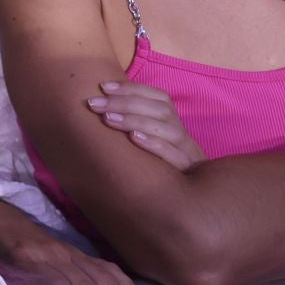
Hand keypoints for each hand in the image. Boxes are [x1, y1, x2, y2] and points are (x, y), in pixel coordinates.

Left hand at [86, 80, 205, 170]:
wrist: (190, 197)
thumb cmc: (160, 165)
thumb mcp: (150, 140)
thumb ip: (133, 123)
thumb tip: (100, 104)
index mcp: (173, 123)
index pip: (159, 97)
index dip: (132, 89)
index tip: (103, 87)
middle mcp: (182, 134)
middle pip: (162, 110)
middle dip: (125, 103)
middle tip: (95, 104)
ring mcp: (188, 153)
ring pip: (170, 130)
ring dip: (136, 121)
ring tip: (108, 119)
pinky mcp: (187, 172)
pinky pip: (176, 156)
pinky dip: (155, 145)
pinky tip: (133, 138)